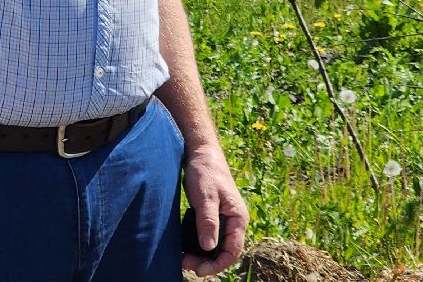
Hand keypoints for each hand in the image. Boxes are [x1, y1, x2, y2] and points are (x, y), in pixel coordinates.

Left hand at [182, 141, 248, 276]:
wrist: (200, 152)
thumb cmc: (205, 171)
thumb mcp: (205, 197)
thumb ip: (208, 222)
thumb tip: (208, 248)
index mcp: (238, 218)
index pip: (233, 251)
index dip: (217, 265)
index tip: (198, 270)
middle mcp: (234, 221)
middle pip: (224, 251)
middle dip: (207, 261)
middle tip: (185, 263)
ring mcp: (224, 219)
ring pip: (216, 245)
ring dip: (202, 254)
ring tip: (184, 257)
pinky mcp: (212, 215)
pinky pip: (209, 235)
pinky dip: (198, 243)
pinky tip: (185, 245)